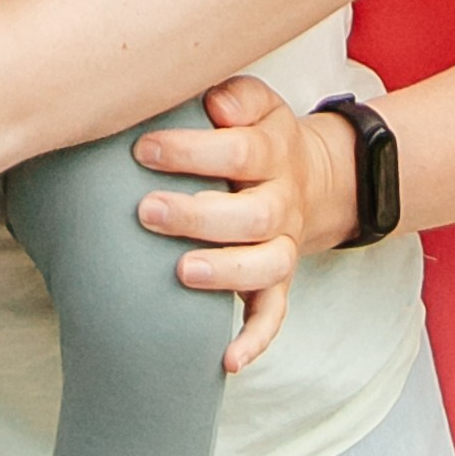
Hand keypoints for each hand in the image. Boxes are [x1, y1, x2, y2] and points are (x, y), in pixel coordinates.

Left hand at [132, 76, 361, 373]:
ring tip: (182, 273)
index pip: (239, 150)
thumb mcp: (256, 101)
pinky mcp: (280, 282)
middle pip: (252, 213)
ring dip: (226, 271)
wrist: (311, 176)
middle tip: (147, 211)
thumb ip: (235, 96)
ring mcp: (284, 245)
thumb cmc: (258, 133)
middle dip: (198, 215)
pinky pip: (275, 314)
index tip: (144, 150)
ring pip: (267, 265)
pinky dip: (255, 338)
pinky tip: (227, 359)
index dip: (193, 152)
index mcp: (274, 150)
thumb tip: (214, 104)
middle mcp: (284, 201)